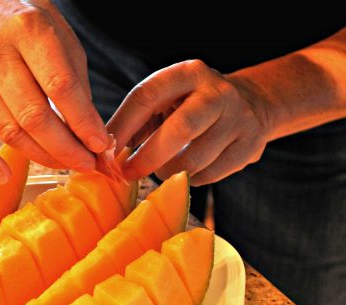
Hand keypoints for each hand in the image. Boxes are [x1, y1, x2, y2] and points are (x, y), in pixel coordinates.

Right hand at [0, 0, 109, 182]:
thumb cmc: (36, 29)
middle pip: (32, 115)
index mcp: (30, 32)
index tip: (102, 145)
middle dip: (65, 148)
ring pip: (8, 129)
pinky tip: (4, 177)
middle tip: (87, 164)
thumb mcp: (67, 46)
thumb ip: (77, 90)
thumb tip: (92, 138)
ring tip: (65, 165)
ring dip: (40, 155)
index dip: (83, 122)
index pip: (60, 87)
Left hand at [108, 59, 269, 185]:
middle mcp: (216, 92)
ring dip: (167, 171)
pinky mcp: (249, 146)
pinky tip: (182, 173)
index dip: (122, 126)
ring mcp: (238, 119)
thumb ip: (136, 121)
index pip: (146, 96)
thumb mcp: (165, 100)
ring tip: (157, 172)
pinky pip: (210, 174)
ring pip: (196, 159)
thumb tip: (104, 154)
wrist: (251, 104)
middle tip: (126, 174)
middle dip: (148, 156)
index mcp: (187, 73)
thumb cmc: (190, 105)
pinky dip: (189, 179)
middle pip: (181, 128)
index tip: (104, 151)